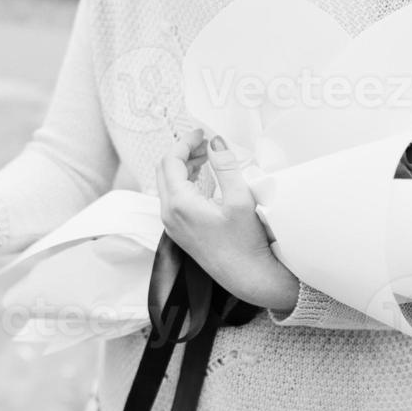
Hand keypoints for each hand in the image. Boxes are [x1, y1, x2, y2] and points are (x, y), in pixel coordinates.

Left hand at [156, 132, 298, 311]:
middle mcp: (169, 214)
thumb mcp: (240, 198)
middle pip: (165, 170)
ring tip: (207, 158)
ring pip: (168, 184)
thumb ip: (226, 166)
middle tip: (205, 143)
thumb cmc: (246, 243)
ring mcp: (171, 224)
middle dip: (183, 152)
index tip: (201, 133)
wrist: (247, 276)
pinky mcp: (179, 231)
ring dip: (184, 167)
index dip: (185, 142)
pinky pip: (174, 198)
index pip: (171, 161)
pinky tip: (204, 179)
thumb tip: (215, 143)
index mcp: (179, 203)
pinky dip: (185, 183)